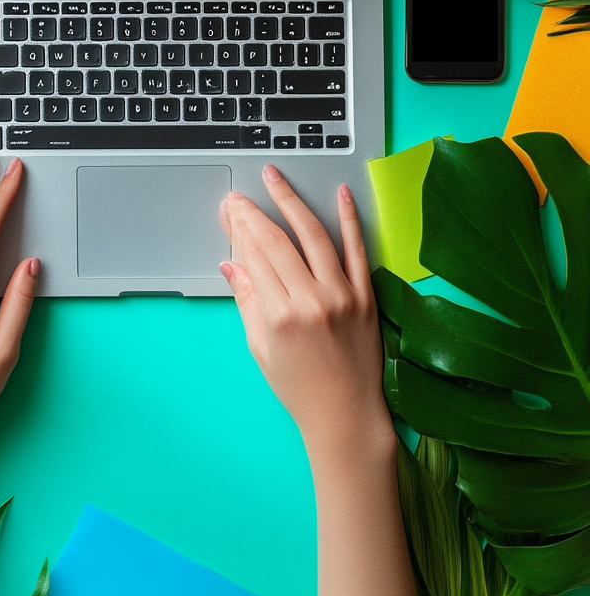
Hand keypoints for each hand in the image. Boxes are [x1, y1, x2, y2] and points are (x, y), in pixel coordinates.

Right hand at [219, 167, 392, 463]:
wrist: (346, 417)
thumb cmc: (300, 389)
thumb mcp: (261, 347)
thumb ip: (247, 300)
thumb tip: (230, 264)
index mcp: (279, 316)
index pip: (254, 257)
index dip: (239, 228)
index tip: (231, 210)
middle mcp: (311, 301)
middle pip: (277, 241)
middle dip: (255, 212)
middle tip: (242, 194)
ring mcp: (341, 296)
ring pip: (313, 236)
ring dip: (292, 202)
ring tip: (276, 178)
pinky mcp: (366, 297)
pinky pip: (357, 250)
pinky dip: (349, 219)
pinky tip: (341, 193)